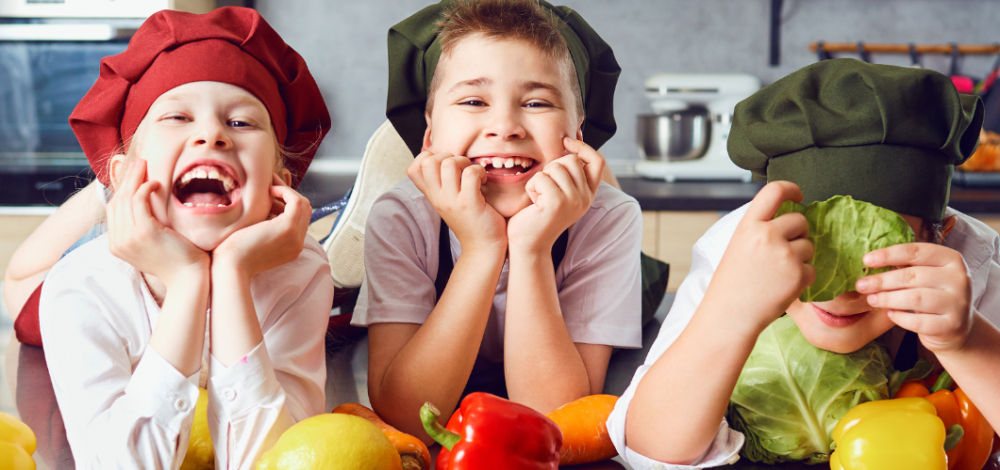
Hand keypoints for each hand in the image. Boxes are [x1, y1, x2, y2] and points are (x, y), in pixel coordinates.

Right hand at [107, 159, 208, 287]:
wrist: (189, 277)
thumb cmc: (177, 259)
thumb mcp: (153, 244)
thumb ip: (142, 229)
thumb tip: (144, 208)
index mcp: (117, 245)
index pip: (113, 210)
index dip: (122, 189)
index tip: (134, 175)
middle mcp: (118, 242)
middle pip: (117, 201)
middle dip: (127, 179)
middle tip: (139, 163)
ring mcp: (128, 238)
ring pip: (126, 198)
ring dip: (136, 178)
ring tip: (145, 165)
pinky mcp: (143, 232)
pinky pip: (139, 201)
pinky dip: (146, 188)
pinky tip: (157, 183)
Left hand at [212, 174, 310, 278]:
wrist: (230, 267)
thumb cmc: (234, 253)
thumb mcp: (255, 237)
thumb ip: (265, 225)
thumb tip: (265, 205)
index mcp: (291, 247)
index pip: (299, 219)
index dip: (287, 203)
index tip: (270, 193)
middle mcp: (298, 243)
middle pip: (305, 211)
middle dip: (289, 195)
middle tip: (270, 185)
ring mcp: (296, 237)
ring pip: (303, 204)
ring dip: (287, 191)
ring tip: (268, 187)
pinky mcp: (288, 228)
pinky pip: (296, 202)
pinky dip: (285, 191)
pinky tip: (268, 191)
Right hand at [407, 151, 506, 253]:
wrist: (483, 248)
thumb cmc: (471, 221)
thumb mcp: (448, 202)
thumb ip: (442, 184)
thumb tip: (443, 157)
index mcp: (432, 196)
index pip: (412, 169)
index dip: (427, 158)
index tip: (445, 165)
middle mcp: (438, 198)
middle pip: (428, 161)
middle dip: (448, 156)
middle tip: (462, 168)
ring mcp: (452, 201)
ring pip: (449, 163)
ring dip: (465, 162)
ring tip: (473, 174)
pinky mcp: (470, 203)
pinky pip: (470, 173)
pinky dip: (479, 171)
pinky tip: (484, 181)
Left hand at [506, 137, 603, 254]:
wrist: (529, 244)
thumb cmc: (539, 215)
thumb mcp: (560, 192)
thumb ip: (568, 173)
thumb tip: (570, 139)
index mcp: (588, 194)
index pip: (597, 161)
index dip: (583, 147)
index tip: (566, 141)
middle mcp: (585, 198)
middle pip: (572, 160)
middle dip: (552, 167)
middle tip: (544, 188)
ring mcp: (573, 201)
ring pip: (556, 166)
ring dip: (541, 177)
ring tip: (539, 196)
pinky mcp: (557, 203)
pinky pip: (541, 177)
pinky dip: (532, 187)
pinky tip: (533, 203)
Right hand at [704, 181, 814, 332]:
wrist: (730, 316)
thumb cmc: (730, 284)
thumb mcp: (737, 246)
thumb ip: (759, 229)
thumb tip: (787, 219)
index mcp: (748, 225)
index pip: (774, 190)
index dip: (790, 188)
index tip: (798, 196)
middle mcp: (767, 235)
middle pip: (800, 221)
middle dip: (798, 234)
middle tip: (783, 252)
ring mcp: (785, 255)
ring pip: (809, 246)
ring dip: (800, 258)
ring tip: (778, 274)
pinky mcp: (799, 275)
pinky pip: (812, 269)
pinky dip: (802, 278)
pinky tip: (783, 287)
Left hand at [857, 243, 972, 352]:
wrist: (957, 328)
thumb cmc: (933, 295)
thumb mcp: (926, 275)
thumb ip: (907, 267)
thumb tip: (869, 262)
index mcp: (951, 259)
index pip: (916, 252)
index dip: (889, 255)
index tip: (866, 260)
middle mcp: (959, 278)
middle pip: (913, 276)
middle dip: (882, 281)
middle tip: (861, 285)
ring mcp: (958, 303)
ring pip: (915, 298)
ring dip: (888, 299)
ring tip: (871, 299)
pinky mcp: (951, 325)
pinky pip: (919, 321)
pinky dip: (900, 317)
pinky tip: (890, 314)